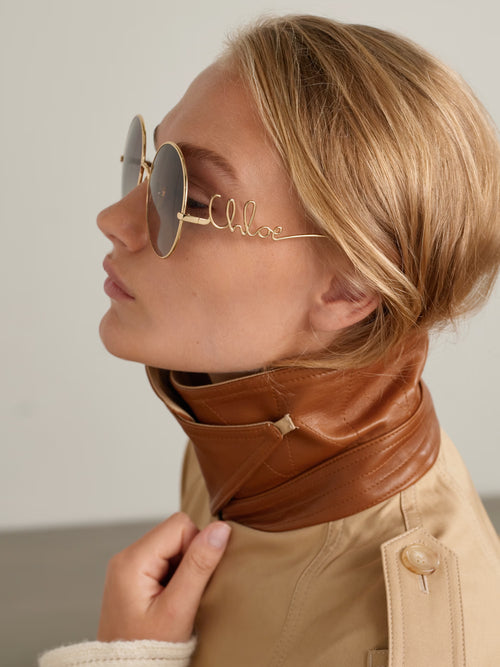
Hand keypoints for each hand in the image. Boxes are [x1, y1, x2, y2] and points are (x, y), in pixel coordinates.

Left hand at [97, 512, 230, 642]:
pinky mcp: (134, 575)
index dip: (197, 548)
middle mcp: (126, 556)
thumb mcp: (178, 609)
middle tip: (184, 594)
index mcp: (131, 560)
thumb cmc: (148, 650)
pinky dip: (176, 576)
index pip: (180, 525)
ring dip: (184, 569)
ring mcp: (128, 566)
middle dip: (190, 558)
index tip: (192, 583)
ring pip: (173, 545)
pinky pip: (165, 559)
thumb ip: (199, 565)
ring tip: (176, 600)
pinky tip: (170, 600)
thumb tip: (221, 529)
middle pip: (176, 532)